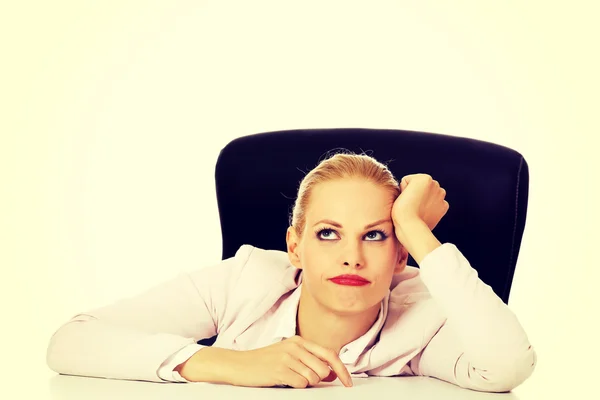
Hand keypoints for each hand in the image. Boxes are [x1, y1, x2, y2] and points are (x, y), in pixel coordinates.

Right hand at [232, 336, 352, 387]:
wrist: (239, 364)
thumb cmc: (264, 361)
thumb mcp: (288, 354)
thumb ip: (310, 360)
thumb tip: (332, 373)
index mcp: (299, 341)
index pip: (329, 354)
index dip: (342, 369)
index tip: (348, 382)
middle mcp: (295, 347)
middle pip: (323, 369)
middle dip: (318, 379)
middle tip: (302, 378)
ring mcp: (287, 358)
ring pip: (313, 378)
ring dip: (305, 383)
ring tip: (290, 378)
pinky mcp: (280, 370)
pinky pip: (301, 384)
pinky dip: (295, 386)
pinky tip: (283, 381)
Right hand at [392, 174, 448, 233]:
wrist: (411, 226)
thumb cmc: (401, 210)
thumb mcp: (400, 190)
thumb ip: (410, 187)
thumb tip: (416, 192)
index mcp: (424, 177)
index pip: (409, 180)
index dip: (404, 190)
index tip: (404, 198)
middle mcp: (436, 184)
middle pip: (421, 186)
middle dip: (417, 193)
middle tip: (410, 204)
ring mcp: (441, 196)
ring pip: (429, 194)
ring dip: (424, 199)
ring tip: (417, 209)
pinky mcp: (444, 206)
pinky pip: (435, 203)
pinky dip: (431, 207)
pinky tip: (424, 213)